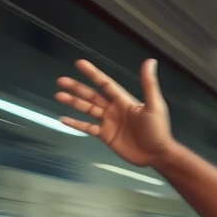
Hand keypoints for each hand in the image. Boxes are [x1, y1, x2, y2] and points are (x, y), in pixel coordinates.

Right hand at [56, 58, 172, 168]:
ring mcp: (109, 123)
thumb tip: (150, 61)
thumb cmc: (157, 130)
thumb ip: (149, 84)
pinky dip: (75, 123)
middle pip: (92, 95)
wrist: (157, 154)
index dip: (93, 74)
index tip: (80, 64)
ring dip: (73, 102)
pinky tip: (63, 119)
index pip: (105, 84)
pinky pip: (88, 128)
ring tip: (59, 96)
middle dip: (77, 88)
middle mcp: (114, 109)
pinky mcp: (106, 136)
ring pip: (87, 109)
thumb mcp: (154, 105)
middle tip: (61, 81)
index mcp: (124, 101)